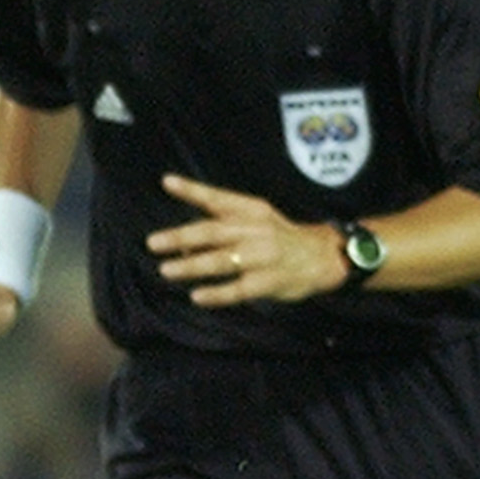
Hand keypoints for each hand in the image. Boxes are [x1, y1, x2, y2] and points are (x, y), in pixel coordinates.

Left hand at [148, 174, 340, 304]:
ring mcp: (263, 257)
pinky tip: (197, 297)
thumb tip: (178, 239)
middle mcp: (256, 230)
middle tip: (153, 243)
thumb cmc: (281, 237)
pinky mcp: (270, 282)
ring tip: (166, 270)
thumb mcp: (257, 218)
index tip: (167, 182)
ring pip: (222, 261)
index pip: (218, 199)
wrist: (326, 255)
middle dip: (181, 236)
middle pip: (213, 232)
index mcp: (252, 210)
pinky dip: (217, 294)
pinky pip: (239, 289)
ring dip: (192, 265)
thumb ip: (222, 224)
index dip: (192, 190)